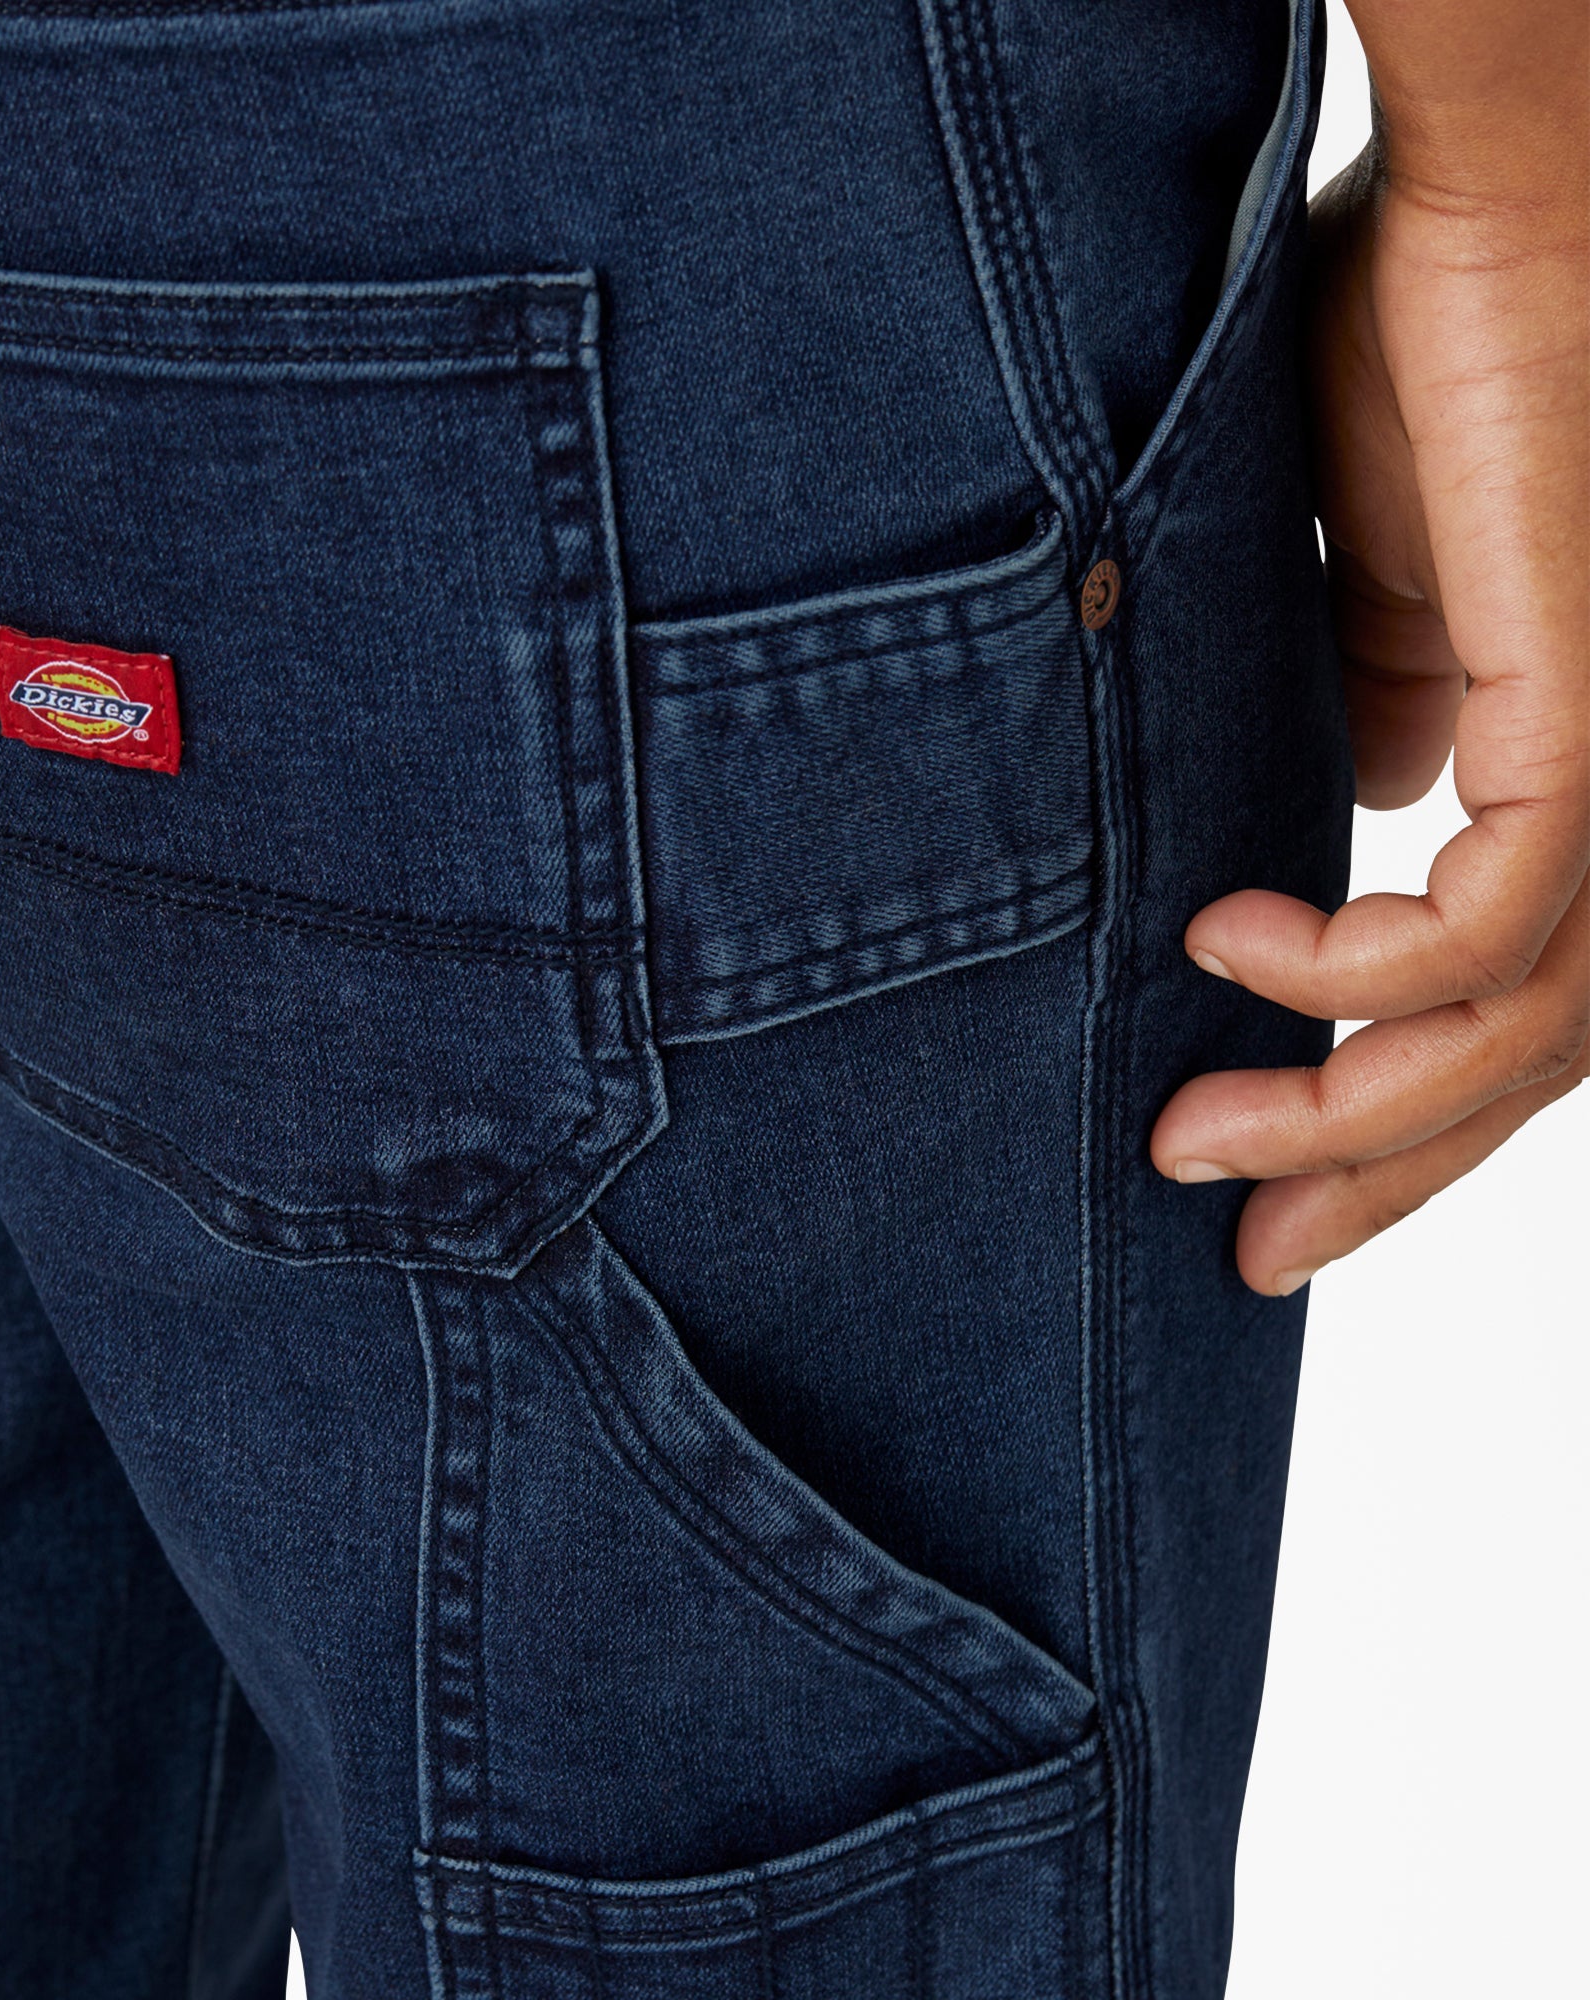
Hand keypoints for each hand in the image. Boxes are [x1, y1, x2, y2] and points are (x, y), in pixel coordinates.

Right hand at [1150, 91, 1587, 1296]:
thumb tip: (1357, 809)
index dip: (1399, 1107)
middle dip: (1381, 1172)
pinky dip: (1353, 972)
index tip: (1260, 1162)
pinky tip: (1232, 948)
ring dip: (1354, 1116)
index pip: (1516, 992)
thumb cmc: (1429, 353)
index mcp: (1585, 758)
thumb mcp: (1375, 590)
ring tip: (1193, 1141)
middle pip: (1535, 1054)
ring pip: (1527, 1027)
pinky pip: (1494, 922)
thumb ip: (1386, 709)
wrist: (1488, 190)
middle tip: (1250, 1247)